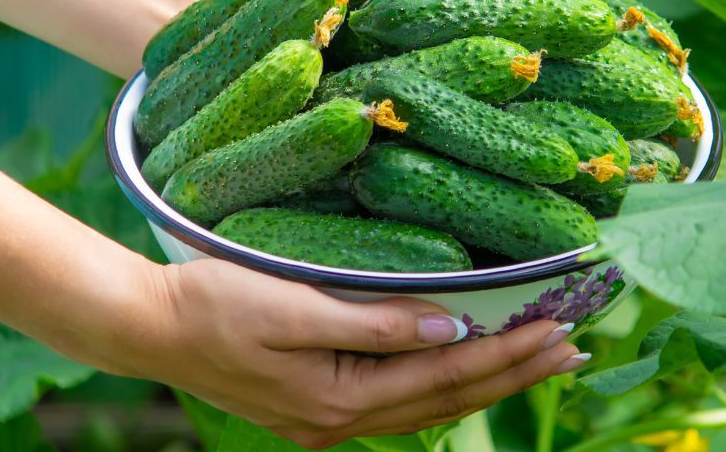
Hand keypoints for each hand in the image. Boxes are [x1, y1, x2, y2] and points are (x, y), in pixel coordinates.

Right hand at [132, 259, 584, 448]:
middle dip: (516, 374)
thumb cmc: (215, 303)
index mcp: (342, 396)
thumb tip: (453, 329)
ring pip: (431, 408)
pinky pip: (403, 405)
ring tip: (540, 361)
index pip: (449, 377)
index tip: (561, 329)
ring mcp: (330, 421)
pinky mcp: (318, 409)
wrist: (149, 328)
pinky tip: (468, 375)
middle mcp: (343, 420)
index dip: (508, 355)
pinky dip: (446, 390)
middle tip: (575, 348)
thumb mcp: (294, 305)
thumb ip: (376, 322)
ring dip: (489, 384)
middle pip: (451, 400)